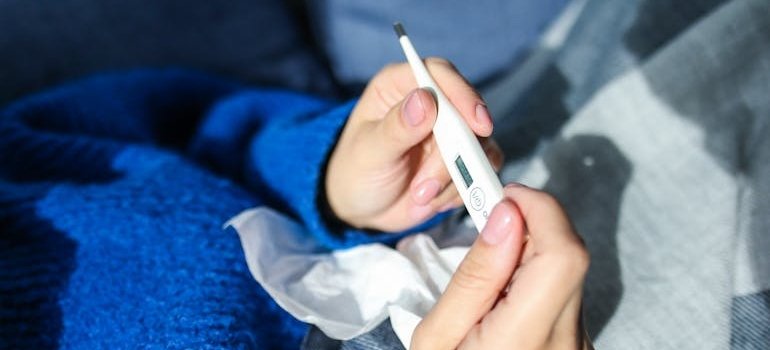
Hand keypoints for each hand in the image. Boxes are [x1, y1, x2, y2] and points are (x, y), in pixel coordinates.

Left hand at [325, 58, 502, 230]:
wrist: (364, 207)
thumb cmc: (357, 171)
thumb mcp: (370, 151)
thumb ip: (397, 127)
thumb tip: (425, 99)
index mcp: (400, 85)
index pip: (438, 73)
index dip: (462, 94)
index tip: (478, 124)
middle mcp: (430, 102)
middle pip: (465, 114)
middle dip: (452, 156)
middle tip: (426, 187)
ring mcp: (450, 131)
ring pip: (478, 145)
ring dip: (453, 178)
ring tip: (420, 196)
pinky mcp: (463, 157)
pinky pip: (481, 169)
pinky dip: (461, 189)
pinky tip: (434, 200)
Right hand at [411, 184, 592, 349]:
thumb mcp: (437, 338)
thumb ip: (475, 277)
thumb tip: (506, 217)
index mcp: (525, 341)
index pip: (564, 254)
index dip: (540, 210)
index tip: (503, 196)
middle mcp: (567, 343)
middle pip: (571, 256)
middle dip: (533, 222)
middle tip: (490, 219)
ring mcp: (579, 346)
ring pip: (570, 272)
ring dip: (534, 250)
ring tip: (489, 269)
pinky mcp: (578, 346)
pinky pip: (566, 294)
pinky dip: (538, 276)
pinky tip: (503, 293)